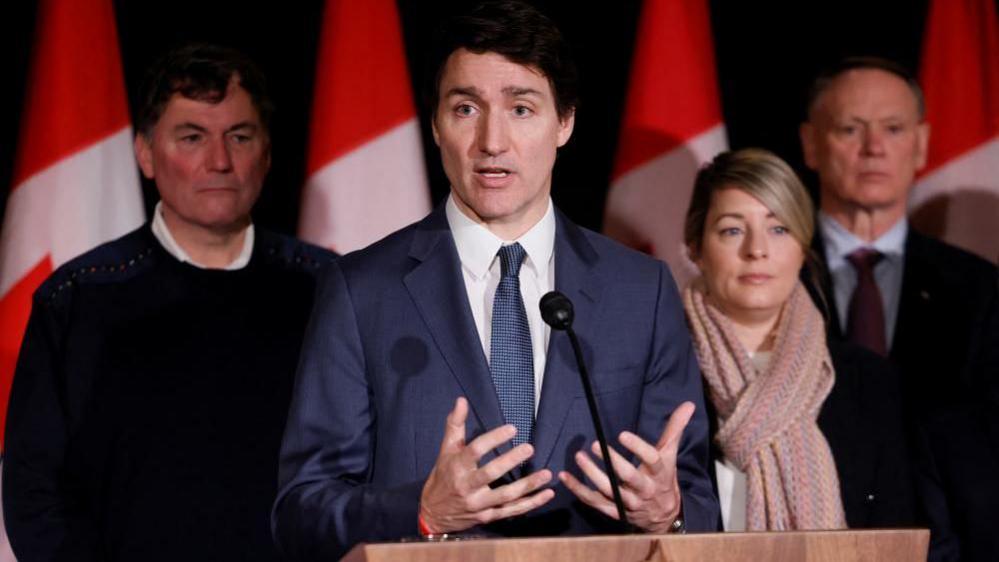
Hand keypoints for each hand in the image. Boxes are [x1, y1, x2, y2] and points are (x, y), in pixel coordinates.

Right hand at [419, 397, 554, 532]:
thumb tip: (461, 400)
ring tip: (547, 474)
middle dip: (511, 461)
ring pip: (506, 496)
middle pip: (490, 473)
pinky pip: (512, 511)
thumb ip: (455, 425)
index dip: (493, 438)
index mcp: (457, 467)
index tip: (512, 429)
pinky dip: (531, 503)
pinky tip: (547, 494)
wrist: (434, 514)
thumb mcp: (445, 451)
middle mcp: (467, 487)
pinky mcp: (488, 517)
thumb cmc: (442, 477)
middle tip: (530, 448)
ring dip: (528, 485)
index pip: (475, 450)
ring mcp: (478, 504)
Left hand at [558, 401, 694, 532]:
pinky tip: (565, 476)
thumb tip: (688, 404)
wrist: (665, 516)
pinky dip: (579, 490)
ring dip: (592, 475)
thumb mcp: (670, 454)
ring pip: (610, 491)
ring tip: (579, 457)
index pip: (652, 460)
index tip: (623, 434)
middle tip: (595, 445)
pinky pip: (595, 502)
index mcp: (660, 473)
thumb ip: (675, 429)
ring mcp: (629, 502)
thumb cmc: (664, 478)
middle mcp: (645, 489)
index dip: (639, 448)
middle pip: (630, 477)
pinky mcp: (615, 512)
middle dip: (613, 462)